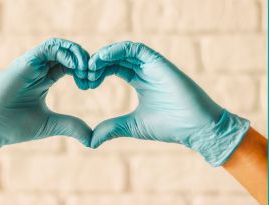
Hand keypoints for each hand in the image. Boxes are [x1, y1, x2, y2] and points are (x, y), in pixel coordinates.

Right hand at [0, 38, 91, 165]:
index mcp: (45, 79)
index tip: (92, 84)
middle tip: (93, 77)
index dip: (84, 71)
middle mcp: (39, 69)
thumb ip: (71, 126)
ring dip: (77, 54)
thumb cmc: (13, 126)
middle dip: (85, 60)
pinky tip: (75, 67)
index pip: (70, 65)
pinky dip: (65, 53)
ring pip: (59, 46)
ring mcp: (31, 64)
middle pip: (67, 53)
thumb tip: (92, 138)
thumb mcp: (49, 125)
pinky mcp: (24, 62)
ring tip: (86, 70)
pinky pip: (48, 48)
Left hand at [88, 41, 249, 166]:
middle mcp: (145, 70)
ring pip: (123, 51)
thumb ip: (112, 128)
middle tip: (84, 75)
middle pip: (115, 58)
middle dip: (97, 64)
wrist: (196, 128)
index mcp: (139, 81)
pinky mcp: (159, 62)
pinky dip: (117, 50)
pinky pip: (135, 49)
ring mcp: (153, 65)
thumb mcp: (132, 126)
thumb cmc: (169, 127)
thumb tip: (90, 141)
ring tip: (90, 67)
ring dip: (104, 56)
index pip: (113, 69)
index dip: (97, 72)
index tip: (85, 83)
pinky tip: (102, 59)